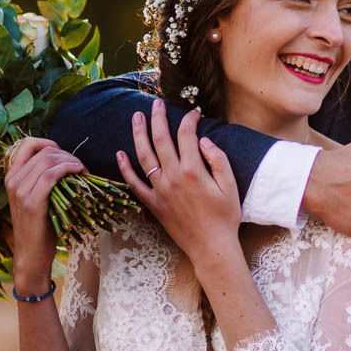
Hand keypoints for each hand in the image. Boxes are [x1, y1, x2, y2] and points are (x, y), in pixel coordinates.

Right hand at [3, 137, 85, 290]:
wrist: (32, 255)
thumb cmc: (40, 228)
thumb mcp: (37, 198)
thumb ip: (42, 179)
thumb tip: (64, 161)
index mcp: (12, 176)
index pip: (27, 144)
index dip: (49, 143)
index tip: (65, 154)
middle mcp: (12, 180)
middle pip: (43, 151)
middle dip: (67, 154)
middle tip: (81, 167)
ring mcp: (20, 190)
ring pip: (48, 160)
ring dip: (71, 161)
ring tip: (83, 172)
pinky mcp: (31, 202)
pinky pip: (51, 175)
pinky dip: (68, 169)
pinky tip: (80, 173)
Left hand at [115, 99, 240, 264]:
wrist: (211, 247)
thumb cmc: (225, 217)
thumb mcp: (230, 186)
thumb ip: (218, 159)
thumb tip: (204, 140)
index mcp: (194, 170)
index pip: (187, 135)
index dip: (190, 120)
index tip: (194, 114)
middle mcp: (173, 177)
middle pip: (161, 139)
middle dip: (158, 118)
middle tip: (156, 104)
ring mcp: (160, 190)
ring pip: (144, 156)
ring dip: (138, 134)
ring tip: (136, 117)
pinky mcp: (153, 204)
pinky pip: (134, 184)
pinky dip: (125, 168)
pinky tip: (119, 153)